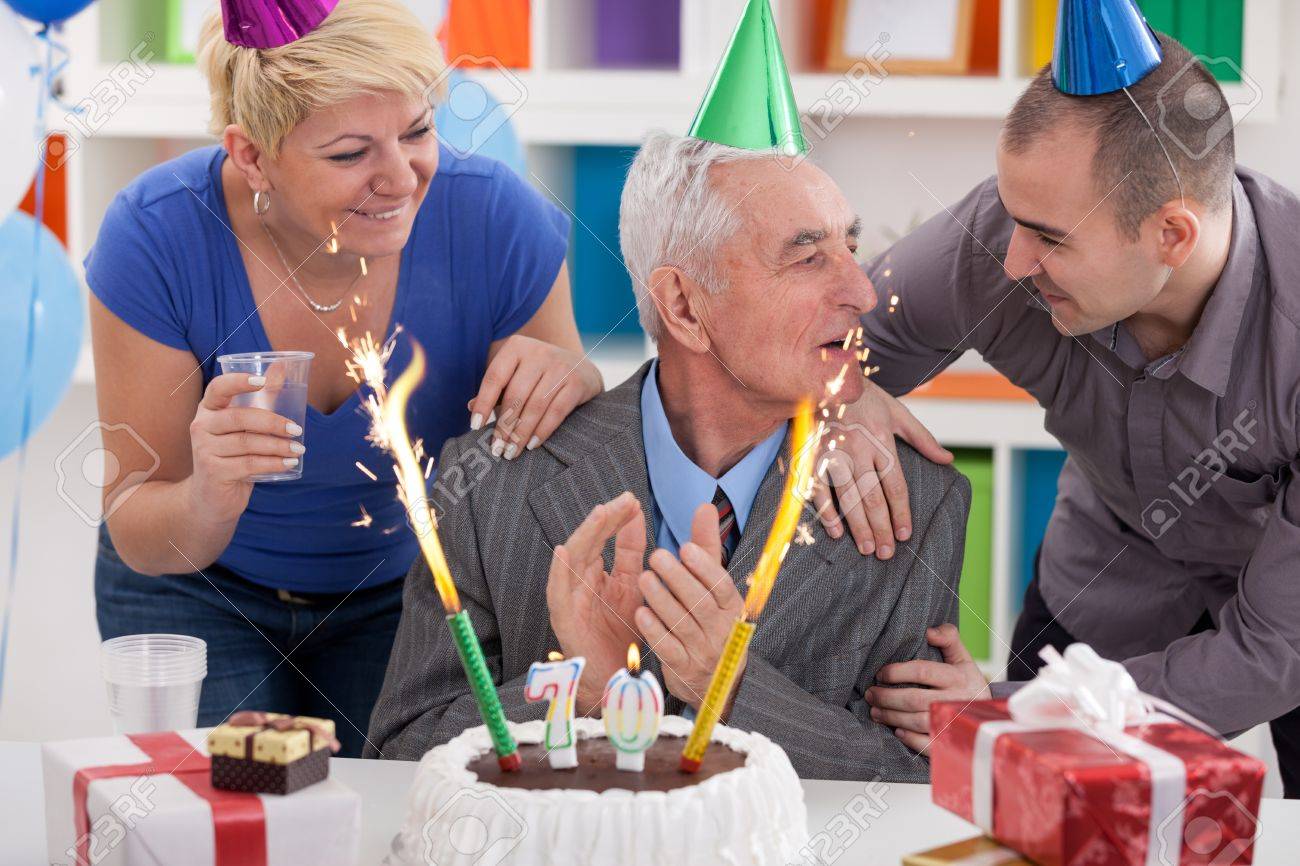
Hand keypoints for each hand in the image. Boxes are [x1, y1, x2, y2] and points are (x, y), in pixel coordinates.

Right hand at [186, 372, 304, 523]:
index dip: (238, 382)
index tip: (262, 381)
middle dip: (273, 422)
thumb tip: (282, 366)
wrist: (211, 497)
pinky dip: (273, 463)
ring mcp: (204, 450)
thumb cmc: (233, 454)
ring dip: (278, 446)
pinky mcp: (213, 472)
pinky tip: (289, 464)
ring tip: (299, 450)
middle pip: (239, 418)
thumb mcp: (245, 426)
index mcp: (208, 409)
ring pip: (247, 443)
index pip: (218, 388)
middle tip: (297, 430)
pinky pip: (248, 464)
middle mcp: (201, 426)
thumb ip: (263, 397)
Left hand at [469, 335, 602, 458]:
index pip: (495, 377)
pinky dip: (542, 430)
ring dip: (521, 433)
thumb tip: (470, 407)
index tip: (475, 426)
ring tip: (511, 452)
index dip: (484, 403)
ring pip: (535, 406)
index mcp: (517, 347)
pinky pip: (556, 411)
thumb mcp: (516, 374)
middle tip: (497, 449)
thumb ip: (496, 390)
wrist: (581, 368)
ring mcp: (560, 366)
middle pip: (515, 395)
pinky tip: (531, 444)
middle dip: (504, 426)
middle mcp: (539, 353)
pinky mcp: (577, 382)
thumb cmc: (539, 375)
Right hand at [546, 491, 645, 713]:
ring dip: (585, 535)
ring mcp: (569, 599)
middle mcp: (580, 582)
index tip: (634, 501)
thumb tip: (635, 516)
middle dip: (605, 520)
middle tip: (624, 501)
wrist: (614, 680)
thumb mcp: (632, 588)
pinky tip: (565, 551)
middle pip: (589, 543)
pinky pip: (557, 591)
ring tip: (600, 514)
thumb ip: (631, 554)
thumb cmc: (619, 636)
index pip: (606, 540)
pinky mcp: (563, 619)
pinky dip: (559, 571)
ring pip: (572, 560)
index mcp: (597, 574)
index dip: (618, 520)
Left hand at [634, 504, 744, 714]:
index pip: (721, 586)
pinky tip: (641, 613)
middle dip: (678, 579)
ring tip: (644, 578)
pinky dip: (655, 631)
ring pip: (683, 624)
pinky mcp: (683, 669)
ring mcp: (703, 652)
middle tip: (656, 556)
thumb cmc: (709, 618)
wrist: (713, 679)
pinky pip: (669, 649)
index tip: (685, 548)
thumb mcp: (711, 584)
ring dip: (662, 600)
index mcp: (731, 607)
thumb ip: (706, 546)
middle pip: (701, 603)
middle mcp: (720, 630)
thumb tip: (704, 506)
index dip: (704, 568)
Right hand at [811, 378, 951, 558]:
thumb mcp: (897, 411)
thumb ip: (922, 438)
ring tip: (868, 548)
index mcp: (881, 440)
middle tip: (886, 553)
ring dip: (858, 526)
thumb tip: (947, 460)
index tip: (905, 534)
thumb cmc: (863, 396)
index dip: (901, 512)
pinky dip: (827, 512)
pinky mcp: (811, 456)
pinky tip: (837, 532)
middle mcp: (858, 450)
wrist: (824, 376)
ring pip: (848, 498)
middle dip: (882, 528)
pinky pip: (818, 490)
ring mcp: (833, 454)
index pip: (895, 485)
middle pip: (873, 497)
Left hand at [864, 624, 989, 752]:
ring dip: (892, 717)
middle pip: (914, 699)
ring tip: (875, 712)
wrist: (991, 715)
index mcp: (959, 677)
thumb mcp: (963, 658)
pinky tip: (897, 731)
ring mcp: (954, 723)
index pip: (923, 671)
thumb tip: (929, 631)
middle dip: (887, 697)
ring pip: (917, 722)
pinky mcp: (952, 742)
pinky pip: (928, 744)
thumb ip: (948, 638)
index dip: (897, 672)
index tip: (880, 674)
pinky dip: (910, 739)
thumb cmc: (967, 682)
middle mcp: (957, 700)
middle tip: (870, 694)